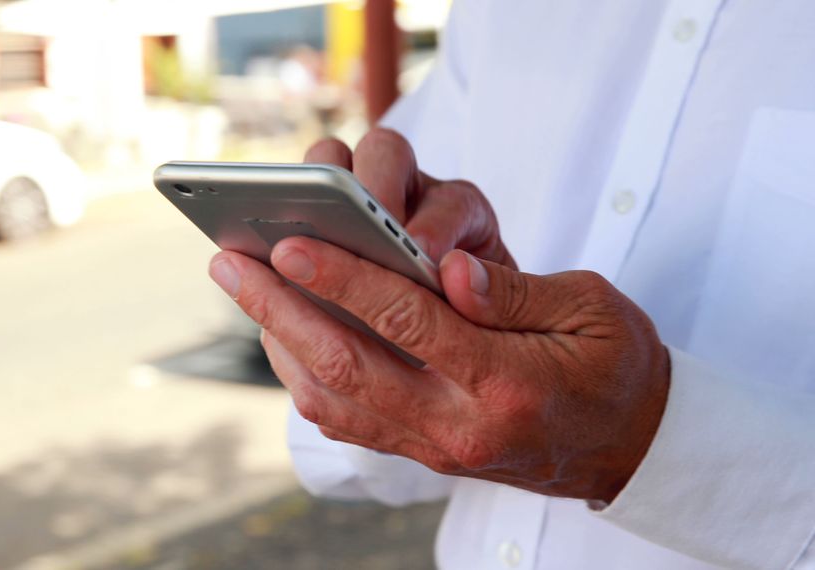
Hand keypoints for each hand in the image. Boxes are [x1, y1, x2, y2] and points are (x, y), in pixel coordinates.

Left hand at [206, 133, 670, 501]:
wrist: (629, 448)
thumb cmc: (616, 365)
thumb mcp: (590, 311)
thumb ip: (515, 290)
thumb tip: (447, 269)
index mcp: (508, 381)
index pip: (410, 322)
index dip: (346, 280)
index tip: (292, 243)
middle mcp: (459, 424)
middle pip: (348, 366)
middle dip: (280, 308)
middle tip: (230, 262)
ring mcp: (434, 447)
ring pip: (332, 400)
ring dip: (278, 340)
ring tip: (242, 289)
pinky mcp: (420, 453)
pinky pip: (345, 419)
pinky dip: (302, 375)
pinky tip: (280, 332)